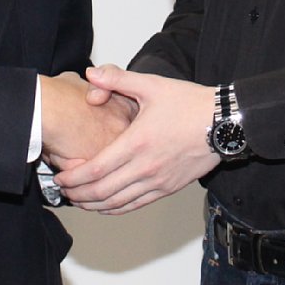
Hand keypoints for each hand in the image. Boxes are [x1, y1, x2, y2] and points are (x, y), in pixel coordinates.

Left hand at [53, 65, 218, 213]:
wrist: (224, 122)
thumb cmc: (190, 103)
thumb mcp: (152, 85)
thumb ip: (118, 79)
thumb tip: (92, 75)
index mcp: (137, 142)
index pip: (96, 170)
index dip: (73, 178)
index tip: (60, 177)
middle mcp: (146, 167)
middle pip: (102, 192)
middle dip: (77, 194)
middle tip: (63, 189)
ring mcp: (158, 181)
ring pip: (117, 203)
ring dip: (93, 205)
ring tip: (79, 199)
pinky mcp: (168, 188)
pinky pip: (136, 205)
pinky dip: (116, 209)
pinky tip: (105, 205)